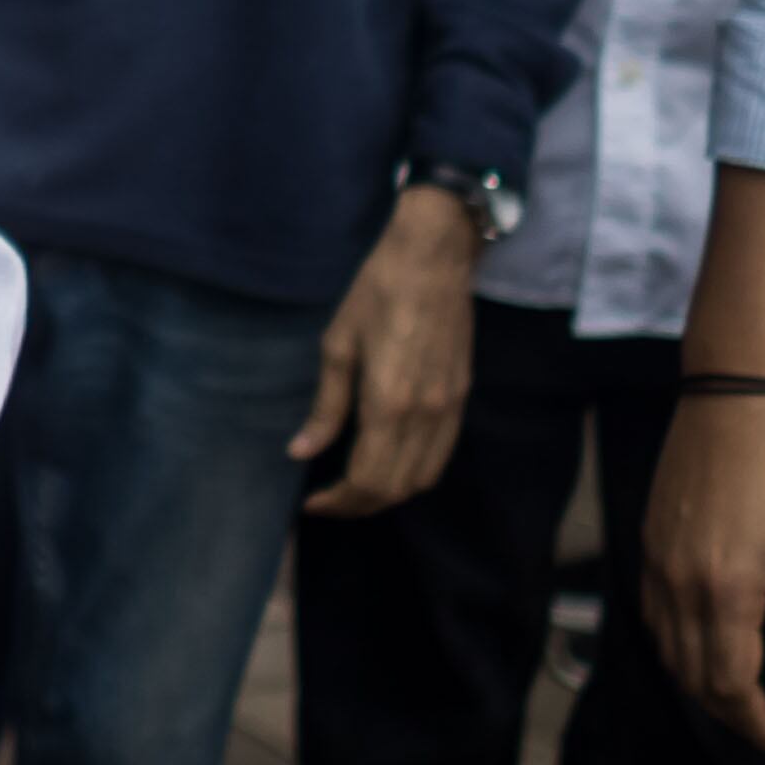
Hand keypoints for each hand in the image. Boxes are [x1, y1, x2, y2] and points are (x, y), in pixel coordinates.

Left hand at [293, 184, 478, 514]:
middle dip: (358, 505)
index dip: (337, 502)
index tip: (310, 502)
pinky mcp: (463, 398)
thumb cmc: (375, 292)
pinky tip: (388, 462)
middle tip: (327, 500)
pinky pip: (441, 455)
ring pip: (423, 478)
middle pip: (395, 488)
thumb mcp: (337, 345)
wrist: (433, 259)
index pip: (366, 480)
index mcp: (389, 404)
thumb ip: (326, 406)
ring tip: (353, 488)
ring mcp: (450, 409)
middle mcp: (425, 416)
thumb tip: (301, 452)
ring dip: (388, 493)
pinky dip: (415, 472)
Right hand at [642, 391, 764, 749]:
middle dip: (723, 706)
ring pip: (665, 645)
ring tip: (731, 691)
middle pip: (691, 671)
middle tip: (756, 722)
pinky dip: (674, 641)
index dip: (749, 717)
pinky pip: (652, 611)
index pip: (728, 679)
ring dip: (695, 678)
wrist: (732, 399)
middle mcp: (680, 582)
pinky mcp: (648, 541)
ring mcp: (657, 560)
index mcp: (727, 589)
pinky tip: (700, 640)